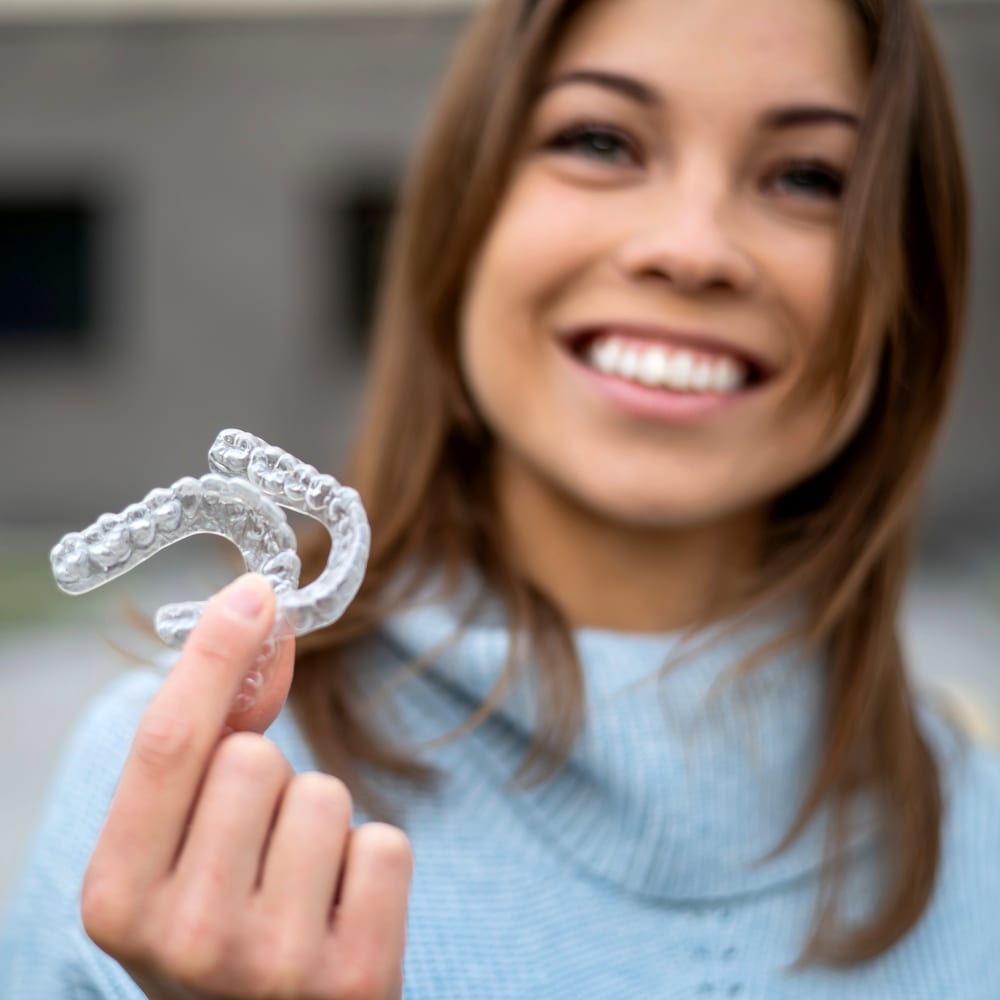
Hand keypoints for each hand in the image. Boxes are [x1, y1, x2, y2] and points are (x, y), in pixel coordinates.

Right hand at [81, 574, 412, 999]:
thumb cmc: (218, 922)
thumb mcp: (180, 849)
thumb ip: (210, 734)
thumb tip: (261, 614)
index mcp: (116, 897)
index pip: (168, 745)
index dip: (212, 656)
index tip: (256, 591)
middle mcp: (184, 936)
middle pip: (256, 760)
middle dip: (267, 781)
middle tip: (257, 851)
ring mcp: (271, 965)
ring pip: (325, 795)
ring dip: (321, 825)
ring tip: (298, 889)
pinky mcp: (357, 978)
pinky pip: (386, 844)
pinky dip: (371, 866)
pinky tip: (341, 916)